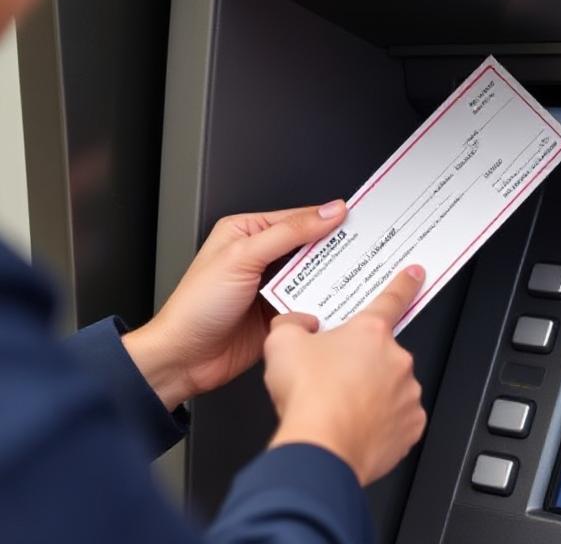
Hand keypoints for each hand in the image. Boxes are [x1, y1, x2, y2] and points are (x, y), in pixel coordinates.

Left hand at [122, 200, 348, 408]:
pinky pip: (311, 303)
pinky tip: (339, 301)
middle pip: (310, 246)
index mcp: (247, 232)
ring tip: (357, 275)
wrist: (185, 358)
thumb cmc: (196, 307)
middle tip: (366, 249)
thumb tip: (325, 213)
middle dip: (335, 250)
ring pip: (315, 276)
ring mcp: (272, 286)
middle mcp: (261, 256)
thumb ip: (288, 233)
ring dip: (332, 278)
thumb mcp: (243, 257)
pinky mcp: (281, 313)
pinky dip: (325, 303)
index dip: (328, 219)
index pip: (297, 218)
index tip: (358, 221)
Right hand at [264, 265, 426, 485]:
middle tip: (334, 380)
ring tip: (341, 408)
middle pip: (380, 355)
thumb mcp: (281, 343)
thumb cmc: (307, 397)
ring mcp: (408, 394)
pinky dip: (381, 423)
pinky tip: (356, 427)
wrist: (321, 449)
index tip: (415, 274)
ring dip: (371, 394)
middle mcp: (396, 360)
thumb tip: (299, 324)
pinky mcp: (411, 426)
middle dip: (361, 364)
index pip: (392, 299)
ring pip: (390, 388)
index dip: (404, 284)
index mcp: (370, 333)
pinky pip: (397, 419)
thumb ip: (292, 324)